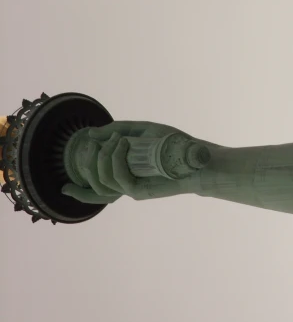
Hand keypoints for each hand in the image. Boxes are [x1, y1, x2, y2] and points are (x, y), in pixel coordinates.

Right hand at [61, 121, 202, 203]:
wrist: (197, 156)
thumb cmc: (174, 144)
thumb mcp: (143, 130)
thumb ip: (117, 130)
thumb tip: (91, 133)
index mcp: (126, 175)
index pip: (97, 190)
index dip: (79, 192)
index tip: (66, 183)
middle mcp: (128, 185)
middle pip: (95, 186)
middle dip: (90, 162)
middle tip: (100, 143)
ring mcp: (133, 189)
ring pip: (102, 181)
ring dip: (103, 158)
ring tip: (117, 140)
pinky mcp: (141, 190)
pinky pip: (118, 178)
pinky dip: (115, 160)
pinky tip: (122, 144)